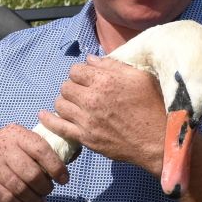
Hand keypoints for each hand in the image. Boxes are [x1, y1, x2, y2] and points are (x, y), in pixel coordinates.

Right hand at [0, 124, 68, 201]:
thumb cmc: (2, 160)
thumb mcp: (18, 147)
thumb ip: (43, 149)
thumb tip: (75, 152)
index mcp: (14, 133)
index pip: (41, 149)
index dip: (56, 167)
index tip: (64, 179)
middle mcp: (0, 145)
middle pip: (32, 173)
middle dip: (45, 188)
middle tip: (47, 192)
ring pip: (21, 188)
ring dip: (34, 200)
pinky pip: (8, 199)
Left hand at [40, 56, 165, 174]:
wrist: (158, 141)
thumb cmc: (153, 106)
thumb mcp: (139, 77)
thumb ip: (113, 66)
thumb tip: (91, 59)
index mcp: (105, 80)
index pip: (76, 70)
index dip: (81, 73)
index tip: (87, 78)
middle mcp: (92, 98)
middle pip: (66, 86)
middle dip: (73, 86)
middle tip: (82, 92)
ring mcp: (86, 119)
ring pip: (60, 104)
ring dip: (64, 101)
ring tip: (74, 103)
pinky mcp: (85, 137)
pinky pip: (58, 127)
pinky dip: (49, 120)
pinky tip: (44, 115)